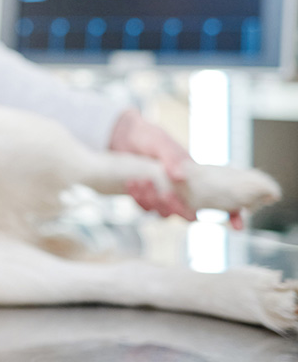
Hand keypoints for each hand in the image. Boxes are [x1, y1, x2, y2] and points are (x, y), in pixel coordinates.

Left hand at [109, 109, 243, 229]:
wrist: (124, 136)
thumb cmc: (150, 138)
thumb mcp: (163, 142)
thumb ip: (173, 157)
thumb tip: (179, 176)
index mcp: (197, 180)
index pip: (222, 202)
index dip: (233, 215)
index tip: (238, 225)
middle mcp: (183, 193)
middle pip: (188, 215)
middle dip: (177, 208)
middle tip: (166, 194)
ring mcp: (163, 197)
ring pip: (164, 213)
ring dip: (153, 201)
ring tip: (142, 181)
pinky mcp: (144, 198)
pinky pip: (144, 207)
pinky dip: (139, 198)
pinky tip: (132, 184)